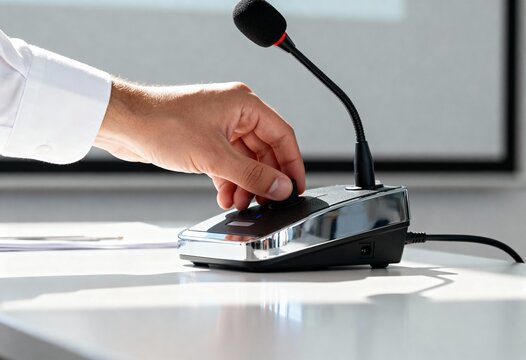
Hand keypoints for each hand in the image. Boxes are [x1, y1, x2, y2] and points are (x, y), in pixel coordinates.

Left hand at [94, 80, 304, 209]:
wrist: (124, 124)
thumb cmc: (162, 124)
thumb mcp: (214, 156)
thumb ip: (252, 175)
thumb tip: (281, 188)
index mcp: (244, 104)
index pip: (282, 135)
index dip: (292, 164)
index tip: (295, 188)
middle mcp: (235, 113)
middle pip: (264, 151)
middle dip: (263, 179)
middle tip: (266, 202)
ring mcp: (219, 127)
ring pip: (245, 160)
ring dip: (244, 184)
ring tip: (238, 203)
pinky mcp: (205, 141)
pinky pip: (227, 164)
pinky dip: (228, 181)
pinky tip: (224, 196)